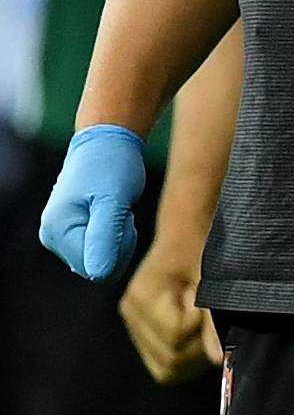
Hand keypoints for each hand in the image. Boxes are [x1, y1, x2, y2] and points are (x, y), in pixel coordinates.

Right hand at [39, 123, 145, 281]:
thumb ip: (105, 237)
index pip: (97, 269)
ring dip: (119, 239)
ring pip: (103, 261)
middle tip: (119, 211)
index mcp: (57, 230)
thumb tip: (99, 273)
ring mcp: (60, 236)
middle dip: (119, 244)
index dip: (119, 247)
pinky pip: (102, 250)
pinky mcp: (72, 232)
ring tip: (115, 209)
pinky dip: (115, 235)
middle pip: (98, 268)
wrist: (106, 141)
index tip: (120, 214)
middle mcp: (52, 237)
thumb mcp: (114, 201)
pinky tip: (112, 212)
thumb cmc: (112, 166)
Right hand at [119, 235, 213, 384]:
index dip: (199, 324)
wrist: (186, 235)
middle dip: (198, 344)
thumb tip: (218, 358)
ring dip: (193, 352)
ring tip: (198, 320)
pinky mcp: (143, 335)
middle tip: (204, 312)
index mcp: (140, 298)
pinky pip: (166, 365)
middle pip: (170, 361)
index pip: (175, 338)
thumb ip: (212, 319)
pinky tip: (193, 331)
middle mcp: (130, 315)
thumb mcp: (210, 279)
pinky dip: (186, 356)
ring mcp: (134, 327)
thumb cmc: (199, 248)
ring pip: (168, 369)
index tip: (202, 299)